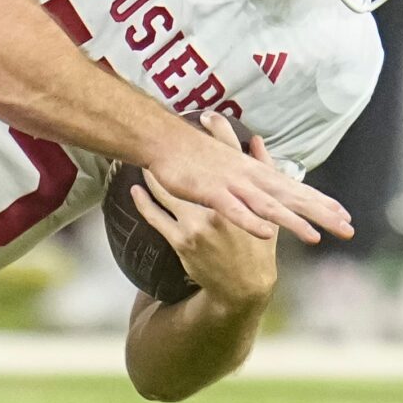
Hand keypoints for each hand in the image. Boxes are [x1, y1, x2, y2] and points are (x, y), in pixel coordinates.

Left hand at [133, 116, 278, 307]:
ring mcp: (199, 225)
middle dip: (175, 153)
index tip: (207, 115)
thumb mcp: (268, 209)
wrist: (243, 286)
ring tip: (141, 160)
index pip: (230, 158)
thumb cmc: (257, 246)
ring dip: (153, 176)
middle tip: (161, 134)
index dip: (218, 134)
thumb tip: (256, 140)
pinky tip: (135, 189)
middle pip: (192, 171)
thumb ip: (264, 172)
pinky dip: (144, 201)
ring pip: (167, 192)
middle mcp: (220, 208)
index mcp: (243, 198)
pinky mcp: (182, 241)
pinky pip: (156, 217)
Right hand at [145, 111, 350, 244]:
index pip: (296, 188)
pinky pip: (235, 210)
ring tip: (315, 237)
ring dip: (293, 221)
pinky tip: (268, 234)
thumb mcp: (229, 160)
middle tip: (348, 229)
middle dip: (321, 213)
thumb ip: (249, 166)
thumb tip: (264, 166)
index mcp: (256, 172)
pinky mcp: (212, 192)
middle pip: (292, 197)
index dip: (321, 201)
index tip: (344, 214)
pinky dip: (251, 222)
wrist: (165, 140)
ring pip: (269, 206)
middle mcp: (251, 177)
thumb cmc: (194, 153)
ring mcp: (233, 184)